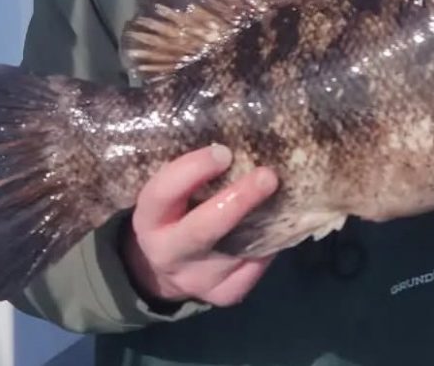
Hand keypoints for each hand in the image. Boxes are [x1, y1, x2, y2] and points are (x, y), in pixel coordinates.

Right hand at [122, 144, 278, 306]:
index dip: (192, 170)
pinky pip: (255, 266)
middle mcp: (168, 253)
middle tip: (268, 175)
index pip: (164, 193)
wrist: (162, 268)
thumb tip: (238, 137)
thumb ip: (193, 172)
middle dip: (238, 201)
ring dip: (265, 219)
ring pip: (237, 250)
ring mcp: (197, 280)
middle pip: (202, 230)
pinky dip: (271, 241)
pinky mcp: (224, 295)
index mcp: (150, 219)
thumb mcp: (170, 192)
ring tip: (283, 193)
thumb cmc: (174, 211)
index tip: (224, 152)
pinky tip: (279, 221)